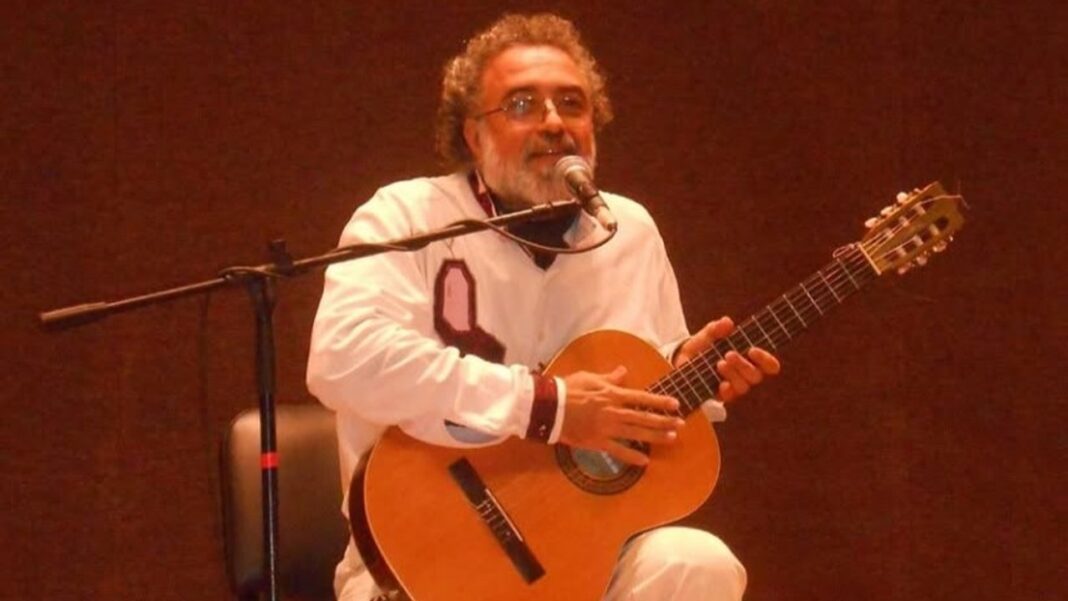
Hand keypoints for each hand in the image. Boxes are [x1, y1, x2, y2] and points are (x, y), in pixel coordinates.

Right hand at [559, 366, 683, 465]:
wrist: (550, 407)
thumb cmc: (568, 389)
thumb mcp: (590, 377)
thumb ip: (609, 377)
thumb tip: (623, 371)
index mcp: (612, 395)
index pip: (642, 398)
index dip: (660, 401)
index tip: (675, 404)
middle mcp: (614, 412)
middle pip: (644, 417)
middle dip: (664, 420)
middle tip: (681, 424)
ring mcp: (607, 428)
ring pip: (636, 434)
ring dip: (656, 436)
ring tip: (671, 438)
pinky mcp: (597, 442)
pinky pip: (618, 451)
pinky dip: (632, 457)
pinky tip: (645, 461)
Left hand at [674, 316, 780, 401]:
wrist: (679, 362)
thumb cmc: (699, 347)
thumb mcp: (705, 335)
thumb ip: (716, 329)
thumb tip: (727, 322)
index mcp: (748, 359)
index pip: (769, 365)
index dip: (766, 359)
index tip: (753, 350)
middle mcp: (744, 374)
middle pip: (757, 376)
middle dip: (744, 365)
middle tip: (729, 354)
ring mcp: (733, 386)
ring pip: (744, 387)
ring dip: (734, 375)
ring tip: (719, 363)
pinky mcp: (720, 395)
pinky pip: (729, 397)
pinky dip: (727, 390)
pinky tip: (720, 384)